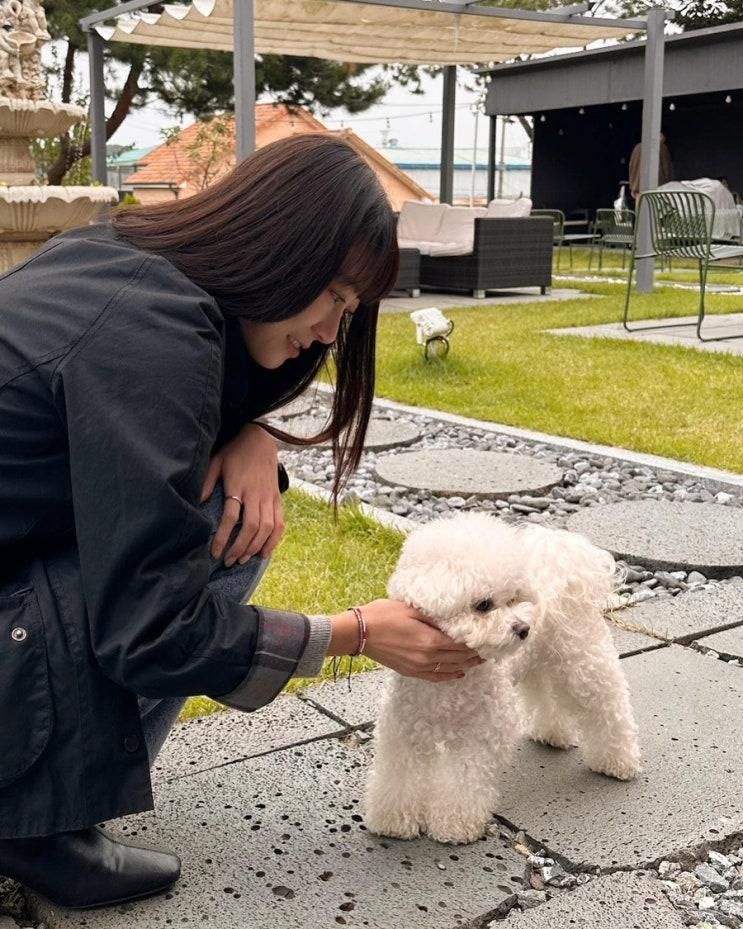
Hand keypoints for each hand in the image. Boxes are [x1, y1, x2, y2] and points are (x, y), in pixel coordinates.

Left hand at [201, 424, 284, 563]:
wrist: (260, 439)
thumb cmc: (234, 452)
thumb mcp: (216, 462)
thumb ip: (206, 483)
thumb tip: (195, 504)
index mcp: (238, 485)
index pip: (231, 517)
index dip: (222, 537)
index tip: (214, 552)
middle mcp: (256, 493)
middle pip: (251, 527)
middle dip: (240, 548)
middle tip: (228, 561)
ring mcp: (269, 497)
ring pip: (267, 528)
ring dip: (255, 547)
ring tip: (242, 560)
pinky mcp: (278, 499)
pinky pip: (280, 523)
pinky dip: (274, 540)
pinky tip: (265, 553)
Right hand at [329, 599, 483, 682]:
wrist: (359, 632)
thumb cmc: (382, 615)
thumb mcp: (411, 607)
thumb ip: (434, 615)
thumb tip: (454, 617)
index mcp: (430, 639)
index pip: (461, 643)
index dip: (477, 642)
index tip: (489, 639)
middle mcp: (428, 656)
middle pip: (459, 657)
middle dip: (476, 654)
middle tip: (490, 650)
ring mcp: (419, 666)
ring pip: (450, 668)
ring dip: (467, 665)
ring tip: (480, 660)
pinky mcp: (410, 670)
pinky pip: (435, 676)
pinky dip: (450, 675)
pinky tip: (459, 672)